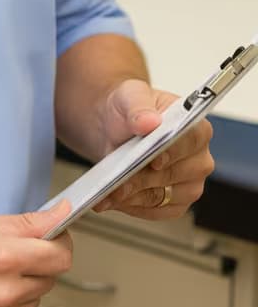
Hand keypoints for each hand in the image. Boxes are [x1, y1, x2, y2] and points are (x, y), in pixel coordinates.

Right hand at [0, 200, 72, 306]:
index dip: (60, 241)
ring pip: (37, 297)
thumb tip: (59, 214)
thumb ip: (26, 222)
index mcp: (2, 257)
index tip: (55, 234)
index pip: (60, 255)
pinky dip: (13, 302)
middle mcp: (5, 292)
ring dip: (27, 283)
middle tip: (16, 249)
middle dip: (40, 260)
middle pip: (52, 276)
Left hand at [93, 80, 214, 220]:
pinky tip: (111, 199)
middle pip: (172, 174)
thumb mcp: (130, 96)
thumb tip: (149, 121)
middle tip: (117, 182)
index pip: (191, 142)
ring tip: (107, 193)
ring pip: (160, 196)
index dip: (172, 152)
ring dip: (131, 196)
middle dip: (142, 178)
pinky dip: (130, 206)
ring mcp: (189, 186)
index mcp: (198, 129)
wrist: (115, 128)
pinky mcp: (175, 205)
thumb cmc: (129, 109)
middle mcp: (200, 160)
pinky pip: (153, 211)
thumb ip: (139, 106)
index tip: (153, 160)